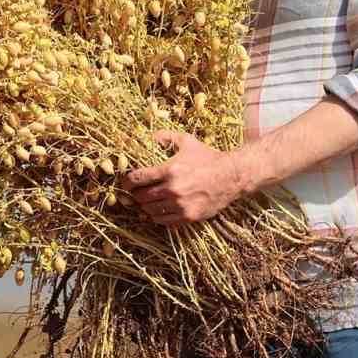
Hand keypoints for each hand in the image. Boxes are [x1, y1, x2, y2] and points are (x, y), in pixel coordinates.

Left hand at [122, 130, 246, 226]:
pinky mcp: (188, 217)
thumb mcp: (186, 141)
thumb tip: (147, 136)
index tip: (126, 181)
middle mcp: (173, 189)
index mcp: (169, 169)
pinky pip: (164, 221)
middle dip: (135, 194)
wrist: (231, 176)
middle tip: (135, 192)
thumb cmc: (208, 157)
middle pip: (141, 197)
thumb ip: (165, 137)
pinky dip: (158, 217)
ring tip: (147, 201)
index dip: (127, 181)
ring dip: (145, 206)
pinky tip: (159, 210)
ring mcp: (180, 205)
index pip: (138, 179)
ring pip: (150, 211)